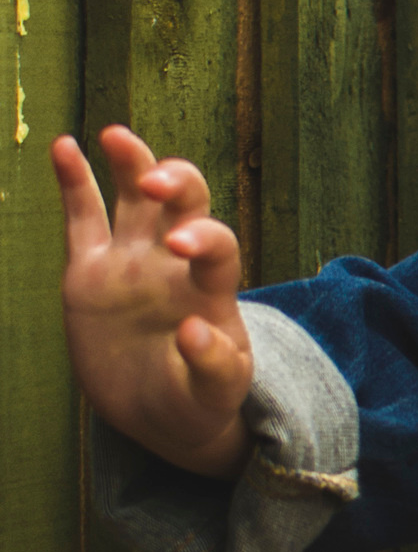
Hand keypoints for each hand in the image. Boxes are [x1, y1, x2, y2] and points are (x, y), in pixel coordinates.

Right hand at [53, 126, 253, 478]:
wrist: (162, 414)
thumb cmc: (199, 400)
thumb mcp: (217, 393)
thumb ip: (213, 365)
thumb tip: (195, 329)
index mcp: (211, 289)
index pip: (218, 245)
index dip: (203, 235)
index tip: (179, 246)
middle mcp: (174, 264)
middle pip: (186, 200)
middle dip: (174, 180)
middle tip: (154, 185)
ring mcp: (132, 262)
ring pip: (136, 196)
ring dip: (132, 162)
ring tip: (116, 136)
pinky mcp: (90, 271)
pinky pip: (82, 217)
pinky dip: (74, 181)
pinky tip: (65, 147)